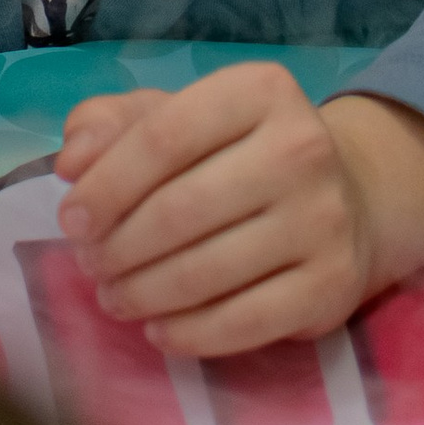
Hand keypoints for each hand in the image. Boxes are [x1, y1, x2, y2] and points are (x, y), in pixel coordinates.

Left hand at [55, 67, 423, 355]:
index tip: (70, 219)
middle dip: (118, 247)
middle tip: (90, 265)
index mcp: (259, 91)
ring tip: (114, 297)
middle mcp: (302, 148)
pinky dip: (190, 334)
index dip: (106, 184)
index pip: (163, 137)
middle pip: (181, 209)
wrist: (352, 196)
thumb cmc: (240, 151)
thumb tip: (72, 160)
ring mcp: (324, 220)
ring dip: (144, 294)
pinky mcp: (333, 285)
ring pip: (207, 271)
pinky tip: (158, 330)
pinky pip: (244, 321)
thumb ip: (114, 124)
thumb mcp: (180, 115)